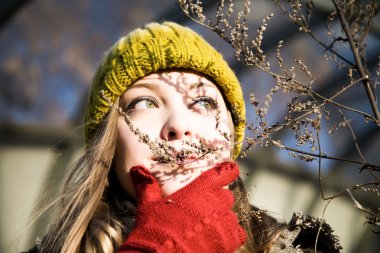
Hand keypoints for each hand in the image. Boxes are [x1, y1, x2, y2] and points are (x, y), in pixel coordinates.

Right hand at [118, 162, 245, 252]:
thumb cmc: (155, 228)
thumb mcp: (148, 205)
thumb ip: (147, 186)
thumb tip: (136, 169)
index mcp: (200, 189)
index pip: (223, 173)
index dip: (228, 170)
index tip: (229, 169)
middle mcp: (216, 203)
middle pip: (226, 196)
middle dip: (218, 201)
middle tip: (204, 209)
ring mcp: (224, 222)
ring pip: (231, 215)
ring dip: (222, 219)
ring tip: (207, 227)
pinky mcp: (229, 241)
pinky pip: (237, 233)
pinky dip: (230, 235)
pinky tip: (217, 239)